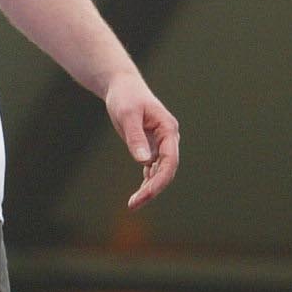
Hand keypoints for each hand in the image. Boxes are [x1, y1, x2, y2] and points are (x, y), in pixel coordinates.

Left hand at [104, 74, 179, 209]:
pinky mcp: (151, 146)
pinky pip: (153, 168)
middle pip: (166, 170)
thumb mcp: (127, 115)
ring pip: (160, 172)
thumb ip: (136, 138)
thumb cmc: (125, 97)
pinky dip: (147, 181)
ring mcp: (161, 143)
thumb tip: (143, 161)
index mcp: (168, 129)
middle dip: (153, 189)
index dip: (159, 181)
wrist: (122, 87)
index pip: (169, 161)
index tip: (144, 195)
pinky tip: (138, 194)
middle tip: (133, 204)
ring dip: (149, 188)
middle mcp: (169, 139)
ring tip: (133, 204)